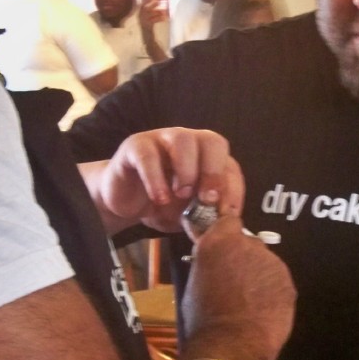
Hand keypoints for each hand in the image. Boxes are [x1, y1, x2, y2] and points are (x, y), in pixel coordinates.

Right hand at [90, 128, 243, 233]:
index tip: (228, 213)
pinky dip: (155, 178)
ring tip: (182, 196)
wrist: (125, 202)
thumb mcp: (190, 213)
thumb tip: (226, 219)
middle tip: (208, 199)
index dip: (233, 188)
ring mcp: (162, 139)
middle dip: (214, 171)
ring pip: (182, 139)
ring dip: (187, 170)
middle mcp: (188, 141)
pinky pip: (148, 155)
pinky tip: (159, 198)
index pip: (229, 164)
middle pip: (212, 141)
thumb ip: (207, 212)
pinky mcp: (136, 146)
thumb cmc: (163, 204)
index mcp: (207, 156)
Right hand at [139, 0, 167, 28]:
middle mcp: (140, 17)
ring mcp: (143, 21)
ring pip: (150, 14)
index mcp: (140, 14)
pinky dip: (159, 19)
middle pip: (146, 9)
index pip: (142, 6)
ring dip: (157, 12)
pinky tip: (164, 18)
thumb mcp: (147, 17)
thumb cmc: (148, 24)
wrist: (147, 36)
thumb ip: (150, 9)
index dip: (146, 1)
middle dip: (152, 5)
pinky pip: (154, 21)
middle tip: (159, 2)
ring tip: (163, 11)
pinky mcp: (148, 26)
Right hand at [181, 213, 295, 359]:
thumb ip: (209, 264)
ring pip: (265, 263)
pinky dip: (271, 292)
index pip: (229, 220)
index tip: (224, 247)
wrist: (231, 345)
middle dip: (243, 257)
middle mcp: (248, 245)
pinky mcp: (288, 283)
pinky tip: (262, 310)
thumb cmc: (203, 318)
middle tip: (234, 280)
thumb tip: (215, 263)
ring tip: (249, 300)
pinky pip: (277, 282)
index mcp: (219, 241)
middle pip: (249, 243)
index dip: (227, 233)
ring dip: (258, 275)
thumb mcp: (194, 283)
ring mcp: (272, 263)